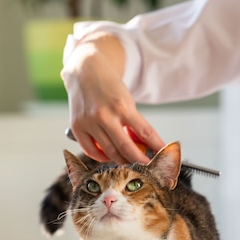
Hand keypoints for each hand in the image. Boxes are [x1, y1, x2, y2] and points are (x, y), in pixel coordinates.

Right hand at [61, 34, 164, 163]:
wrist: (84, 71)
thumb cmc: (109, 87)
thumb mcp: (126, 101)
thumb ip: (133, 124)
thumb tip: (144, 147)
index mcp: (122, 106)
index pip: (145, 132)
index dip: (156, 147)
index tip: (162, 157)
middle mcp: (105, 115)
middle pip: (126, 148)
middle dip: (139, 161)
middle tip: (146, 167)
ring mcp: (89, 122)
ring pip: (109, 152)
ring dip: (122, 161)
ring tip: (129, 162)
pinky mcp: (77, 127)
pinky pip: (90, 151)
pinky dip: (101, 157)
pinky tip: (108, 155)